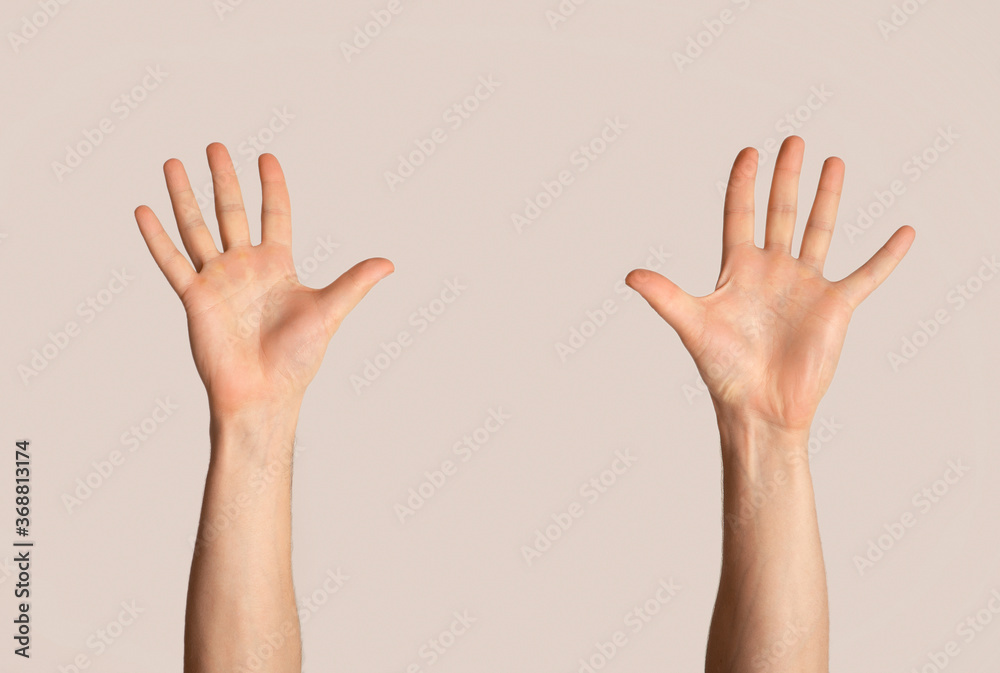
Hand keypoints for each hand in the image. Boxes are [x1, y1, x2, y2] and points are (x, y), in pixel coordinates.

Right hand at [134, 143, 392, 416]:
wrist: (264, 394)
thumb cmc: (296, 360)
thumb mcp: (329, 311)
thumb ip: (354, 283)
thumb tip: (390, 262)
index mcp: (277, 266)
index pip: (275, 215)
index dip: (272, 187)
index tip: (266, 157)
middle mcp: (245, 267)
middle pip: (231, 212)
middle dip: (224, 179)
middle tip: (215, 146)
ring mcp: (218, 281)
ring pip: (197, 228)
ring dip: (185, 197)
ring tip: (174, 163)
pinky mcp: (195, 299)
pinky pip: (173, 262)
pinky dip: (157, 238)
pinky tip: (144, 210)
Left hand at [626, 136, 913, 432]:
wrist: (759, 407)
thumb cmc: (723, 369)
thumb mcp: (692, 325)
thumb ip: (665, 296)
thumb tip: (629, 275)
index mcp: (737, 270)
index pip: (739, 215)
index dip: (743, 184)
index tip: (749, 152)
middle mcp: (772, 271)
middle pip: (780, 212)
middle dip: (786, 177)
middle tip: (793, 140)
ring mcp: (805, 285)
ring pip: (818, 230)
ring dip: (827, 197)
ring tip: (833, 161)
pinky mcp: (835, 306)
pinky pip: (867, 275)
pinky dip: (887, 256)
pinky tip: (904, 231)